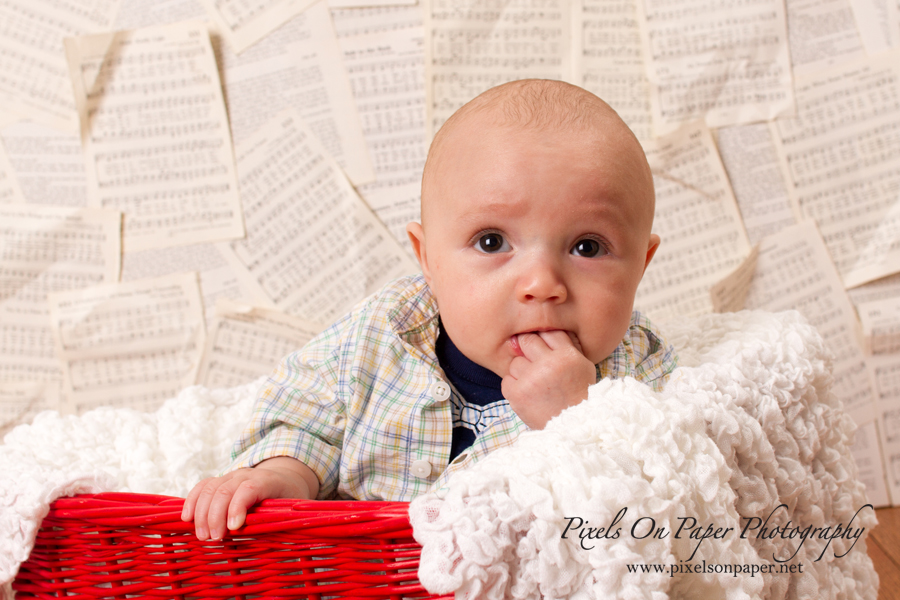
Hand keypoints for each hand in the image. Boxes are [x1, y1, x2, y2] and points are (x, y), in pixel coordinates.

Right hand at [181, 456, 318, 540]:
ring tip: (203, 536)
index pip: (249, 488)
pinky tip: (187, 519)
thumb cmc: (288, 498)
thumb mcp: (292, 508)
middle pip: (225, 490)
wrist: (285, 478)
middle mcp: (247, 474)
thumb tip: (274, 543)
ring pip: (210, 488)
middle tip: (214, 539)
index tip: (232, 528)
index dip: (238, 507)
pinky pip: (202, 487)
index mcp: (268, 481)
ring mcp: (232, 476)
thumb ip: (281, 520)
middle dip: (216, 516)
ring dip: (202, 513)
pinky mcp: (220, 480)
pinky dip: (192, 502)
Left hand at [501, 330, 596, 429]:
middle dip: (528, 349)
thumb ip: (565, 346)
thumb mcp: (582, 366)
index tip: (541, 345)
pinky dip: (514, 386)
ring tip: (535, 384)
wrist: (574, 428)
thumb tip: (543, 329)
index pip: (547, 331)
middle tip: (534, 363)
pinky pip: (507, 380)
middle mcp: (549, 364)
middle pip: (527, 341)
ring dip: (521, 371)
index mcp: (567, 355)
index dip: (542, 337)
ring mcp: (532, 379)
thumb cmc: (578, 395)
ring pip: (515, 362)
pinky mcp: (518, 394)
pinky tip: (528, 394)